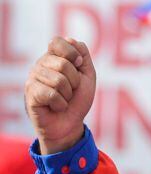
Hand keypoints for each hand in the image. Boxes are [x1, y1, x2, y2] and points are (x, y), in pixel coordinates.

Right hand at [25, 37, 95, 153]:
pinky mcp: (31, 93)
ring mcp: (33, 78)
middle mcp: (40, 65)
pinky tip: (55, 106)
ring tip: (63, 99)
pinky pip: (52, 94)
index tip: (78, 67)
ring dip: (68, 95)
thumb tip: (72, 40)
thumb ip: (83, 56)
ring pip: (59, 81)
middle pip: (64, 64)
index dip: (73, 55)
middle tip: (71, 91)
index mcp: (53, 57)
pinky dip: (61, 104)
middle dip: (75, 82)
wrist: (70, 124)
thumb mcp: (87, 76)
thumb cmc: (77, 100)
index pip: (58, 42)